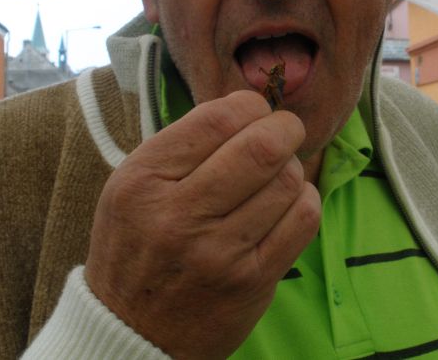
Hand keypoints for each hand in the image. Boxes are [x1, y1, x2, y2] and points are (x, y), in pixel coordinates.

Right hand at [85, 90, 321, 358]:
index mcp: (142, 181)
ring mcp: (218, 253)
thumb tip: (247, 108)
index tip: (256, 111)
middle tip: (286, 130)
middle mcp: (178, 216)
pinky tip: (289, 202)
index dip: (250, 105)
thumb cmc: (137, 247)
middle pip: (262, 147)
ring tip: (278, 174)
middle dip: (285, 128)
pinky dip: (305, 200)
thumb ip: (182, 144)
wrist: (133, 331)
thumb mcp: (132, 185)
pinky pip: (304, 220)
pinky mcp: (251, 281)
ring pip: (288, 181)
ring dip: (293, 167)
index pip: (216, 118)